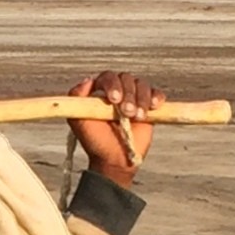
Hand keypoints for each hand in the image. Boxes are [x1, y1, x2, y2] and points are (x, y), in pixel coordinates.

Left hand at [70, 71, 164, 187]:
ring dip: (141, 99)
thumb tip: (88, 80)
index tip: (114, 100)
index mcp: (100, 91)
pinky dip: (157, 97)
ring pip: (142, 85)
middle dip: (128, 95)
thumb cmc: (95, 140)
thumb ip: (77, 98)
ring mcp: (134, 97)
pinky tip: (154, 106)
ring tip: (137, 117)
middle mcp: (118, 90)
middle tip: (126, 113)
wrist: (114, 158)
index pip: (108, 77)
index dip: (112, 85)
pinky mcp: (149, 107)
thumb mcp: (79, 120)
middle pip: (126, 78)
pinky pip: (157, 94)